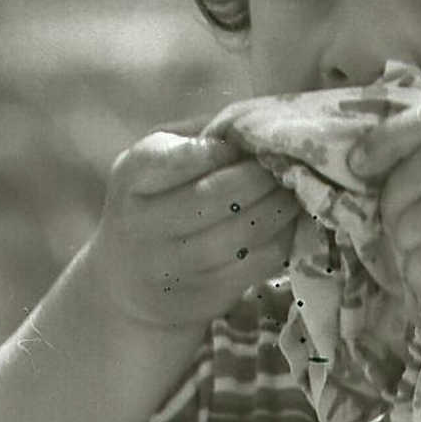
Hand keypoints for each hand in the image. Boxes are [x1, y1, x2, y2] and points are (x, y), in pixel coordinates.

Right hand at [82, 120, 298, 335]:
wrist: (126, 284)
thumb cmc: (153, 201)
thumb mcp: (155, 158)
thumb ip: (199, 136)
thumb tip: (255, 125)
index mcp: (131, 177)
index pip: (175, 157)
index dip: (220, 149)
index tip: (244, 145)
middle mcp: (143, 224)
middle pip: (216, 195)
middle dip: (262, 176)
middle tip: (286, 164)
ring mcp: (172, 266)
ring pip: (242, 233)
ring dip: (280, 208)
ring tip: (294, 190)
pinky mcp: (203, 296)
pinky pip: (256, 263)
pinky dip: (282, 239)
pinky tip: (287, 223)